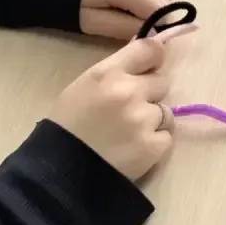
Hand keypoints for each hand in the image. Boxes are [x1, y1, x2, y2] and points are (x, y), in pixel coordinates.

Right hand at [49, 35, 175, 180]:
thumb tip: (143, 64)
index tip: (151, 68)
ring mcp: (143, 119)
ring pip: (165, 111)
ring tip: (128, 135)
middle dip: (150, 93)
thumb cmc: (66, 127)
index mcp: (107, 73)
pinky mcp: (153, 146)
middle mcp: (129, 91)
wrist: (59, 175)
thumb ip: (114, 73)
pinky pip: (166, 136)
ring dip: (152, 121)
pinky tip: (134, 149)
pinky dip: (155, 143)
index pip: (150, 49)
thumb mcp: (82, 87)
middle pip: (162, 81)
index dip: (155, 58)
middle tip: (131, 110)